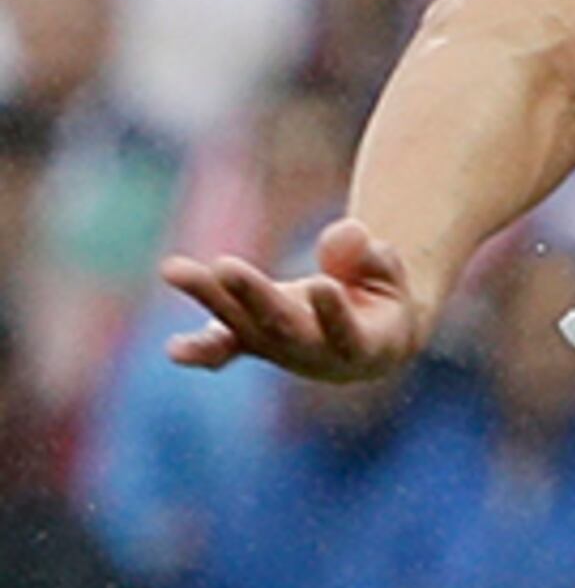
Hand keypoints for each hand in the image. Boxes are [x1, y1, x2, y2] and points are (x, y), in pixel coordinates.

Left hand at [162, 218, 435, 383]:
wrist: (365, 342)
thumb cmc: (382, 298)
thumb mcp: (388, 273)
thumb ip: (373, 257)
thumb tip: (349, 233)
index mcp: (362, 346)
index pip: (346, 333)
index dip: (335, 313)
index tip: (324, 286)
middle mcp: (315, 354)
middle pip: (282, 327)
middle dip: (253, 296)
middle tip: (226, 267)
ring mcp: (280, 349)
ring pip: (243, 325)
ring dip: (210, 298)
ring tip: (173, 270)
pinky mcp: (253, 341)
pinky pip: (225, 346)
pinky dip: (200, 349)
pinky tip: (175, 350)